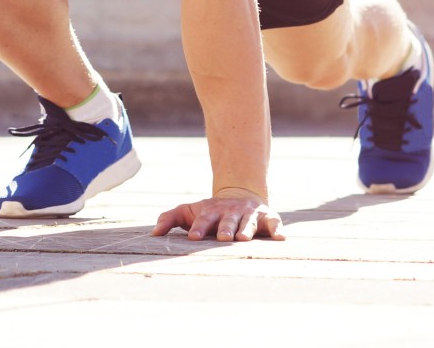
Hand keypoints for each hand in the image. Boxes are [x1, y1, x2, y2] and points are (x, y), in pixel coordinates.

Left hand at [150, 190, 284, 241]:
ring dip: (246, 229)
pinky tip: (280, 238)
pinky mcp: (267, 217)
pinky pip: (274, 222)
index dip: (199, 228)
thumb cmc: (209, 211)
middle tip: (223, 237)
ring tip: (244, 239)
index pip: (203, 220)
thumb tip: (153, 234)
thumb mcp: (189, 211)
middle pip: (228, 220)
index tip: (193, 238)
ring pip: (248, 221)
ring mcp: (249, 214)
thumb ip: (170, 218)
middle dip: (225, 228)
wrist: (239, 195)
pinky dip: (277, 229)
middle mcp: (231, 212)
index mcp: (211, 211)